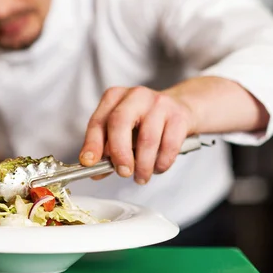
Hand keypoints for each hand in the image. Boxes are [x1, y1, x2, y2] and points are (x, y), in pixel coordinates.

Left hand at [78, 86, 196, 184]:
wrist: (182, 108)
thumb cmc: (146, 121)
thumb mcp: (124, 129)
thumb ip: (108, 149)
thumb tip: (97, 171)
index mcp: (115, 97)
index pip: (98, 121)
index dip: (92, 144)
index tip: (89, 162)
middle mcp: (135, 95)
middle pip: (119, 123)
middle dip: (119, 153)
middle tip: (122, 172)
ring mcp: (159, 103)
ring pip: (147, 139)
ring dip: (143, 165)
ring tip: (141, 176)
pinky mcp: (179, 116)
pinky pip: (169, 146)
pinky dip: (161, 163)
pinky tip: (157, 167)